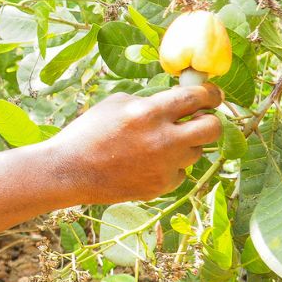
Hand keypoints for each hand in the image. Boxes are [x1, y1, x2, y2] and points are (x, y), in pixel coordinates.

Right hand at [47, 83, 222, 204]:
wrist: (69, 171)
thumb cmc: (88, 132)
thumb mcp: (116, 103)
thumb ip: (149, 101)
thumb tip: (177, 102)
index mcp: (149, 112)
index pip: (197, 97)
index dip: (211, 94)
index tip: (212, 96)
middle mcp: (162, 139)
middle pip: (212, 129)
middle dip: (210, 122)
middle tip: (199, 121)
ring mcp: (163, 166)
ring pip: (196, 152)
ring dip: (185, 145)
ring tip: (158, 145)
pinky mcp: (160, 186)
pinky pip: (180, 172)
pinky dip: (169, 167)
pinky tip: (146, 164)